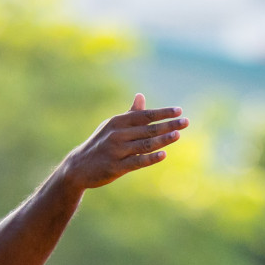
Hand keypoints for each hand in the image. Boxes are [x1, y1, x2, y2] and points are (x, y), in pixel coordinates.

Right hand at [59, 94, 186, 190]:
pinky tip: (163, 154)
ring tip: (178, 135)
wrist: (78, 167)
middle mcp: (117, 134)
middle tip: (186, 122)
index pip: (144, 115)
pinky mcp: (116, 167)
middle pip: (148, 129)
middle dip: (168, 125)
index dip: (163, 112)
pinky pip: (137, 162)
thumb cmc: (99, 144)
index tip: (179, 110)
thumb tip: (141, 96)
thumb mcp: (112, 126)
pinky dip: (150, 158)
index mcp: (118, 122)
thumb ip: (130, 114)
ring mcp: (116, 151)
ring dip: (162, 139)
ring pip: (144, 144)